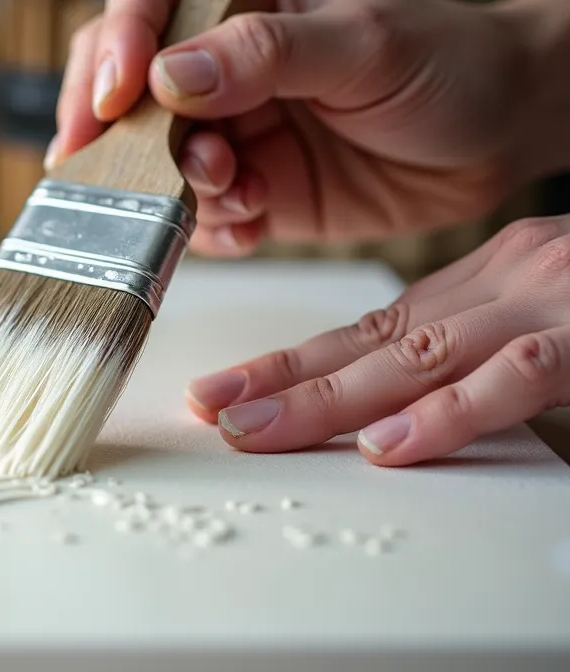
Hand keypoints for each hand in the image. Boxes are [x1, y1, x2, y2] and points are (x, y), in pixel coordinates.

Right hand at [50, 0, 539, 256]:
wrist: (503, 133)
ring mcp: (234, 134)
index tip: (111, 103)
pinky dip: (214, 228)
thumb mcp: (364, 44)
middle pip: (127, 98)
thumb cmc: (450, 62)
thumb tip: (170, 77)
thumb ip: (266, 55)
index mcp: (240, 7)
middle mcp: (223, 72)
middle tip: (148, 170)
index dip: (112, 55)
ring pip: (157, 168)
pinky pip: (202, 218)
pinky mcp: (254, 191)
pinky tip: (250, 221)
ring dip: (181, 190)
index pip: (143, 16)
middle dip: (128, 141)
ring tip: (237, 190)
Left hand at [184, 216, 569, 465]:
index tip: (219, 395)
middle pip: (373, 342)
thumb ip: (484, 350)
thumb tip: (405, 408)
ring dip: (328, 399)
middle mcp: (504, 280)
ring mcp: (545, 302)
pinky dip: (446, 414)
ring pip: (418, 356)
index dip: (287, 365)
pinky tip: (388, 447)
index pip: (367, 329)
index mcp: (486, 279)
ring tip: (258, 432)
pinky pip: (515, 376)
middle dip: (282, 383)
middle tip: (212, 415)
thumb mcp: (555, 311)